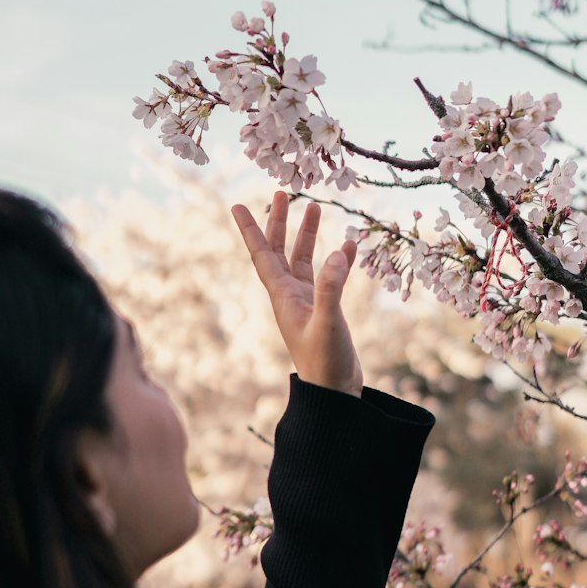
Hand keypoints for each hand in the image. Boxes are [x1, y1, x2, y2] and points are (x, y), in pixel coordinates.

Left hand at [230, 191, 363, 397]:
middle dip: (280, 222)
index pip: (262, 255)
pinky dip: (337, 259)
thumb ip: (331, 288)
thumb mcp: (327, 323)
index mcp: (282, 296)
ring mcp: (307, 303)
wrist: (334, 394)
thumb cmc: (325, 362)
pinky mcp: (324, 311)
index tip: (236, 204)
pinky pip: (327, 276)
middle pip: (280, 251)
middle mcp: (290, 296)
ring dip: (307, 235)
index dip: (250, 229)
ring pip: (303, 260)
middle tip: (282, 192)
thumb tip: (338, 252)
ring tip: (315, 206)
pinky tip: (350, 245)